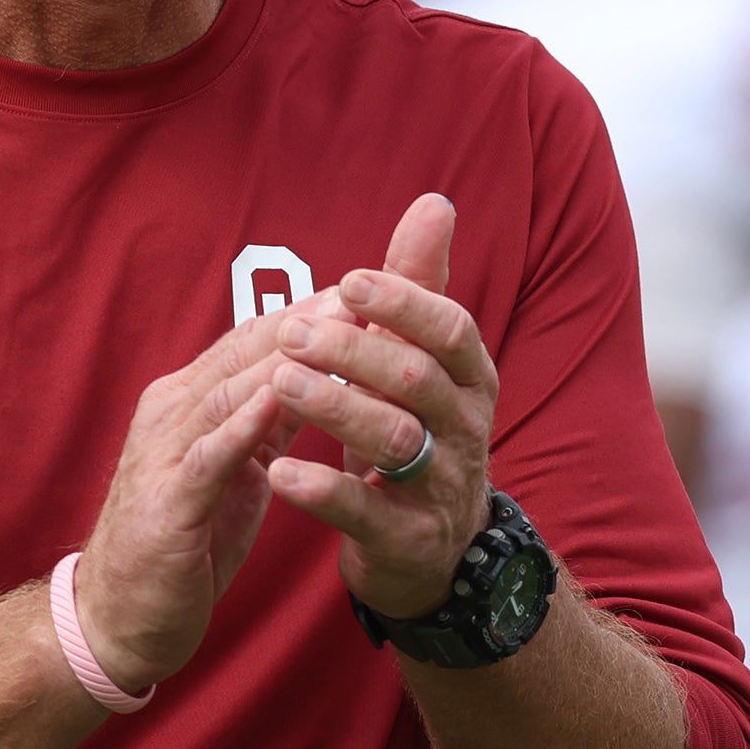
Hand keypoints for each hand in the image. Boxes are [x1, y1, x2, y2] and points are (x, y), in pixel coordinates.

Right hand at [69, 292, 343, 690]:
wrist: (117, 617)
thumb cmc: (181, 543)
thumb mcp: (234, 473)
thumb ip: (264, 425)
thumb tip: (314, 378)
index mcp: (187, 403)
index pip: (251, 343)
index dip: (307, 312)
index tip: (364, 288)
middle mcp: (170, 414)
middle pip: (243, 354)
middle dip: (305, 322)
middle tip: (362, 292)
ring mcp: (163, 454)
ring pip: (228, 392)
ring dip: (284, 362)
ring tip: (334, 332)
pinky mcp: (167, 502)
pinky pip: (209, 454)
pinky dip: (244, 424)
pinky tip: (278, 401)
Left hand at [266, 194, 497, 619]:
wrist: (427, 546)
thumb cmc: (413, 428)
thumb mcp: (418, 358)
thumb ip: (418, 285)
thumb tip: (434, 202)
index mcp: (470, 377)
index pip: (450, 329)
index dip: (402, 303)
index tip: (346, 281)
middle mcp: (466, 428)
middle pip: (418, 381)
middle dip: (355, 352)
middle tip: (293, 332)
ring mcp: (442, 487)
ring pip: (396, 441)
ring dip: (336, 408)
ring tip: (281, 384)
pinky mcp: (409, 540)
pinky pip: (367, 513)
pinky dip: (322, 490)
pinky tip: (279, 470)